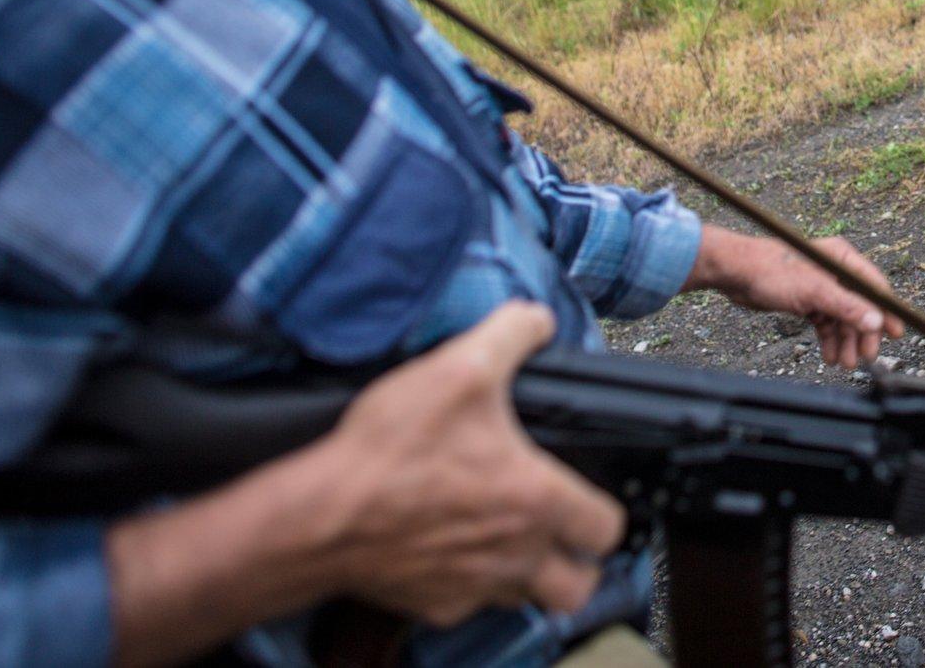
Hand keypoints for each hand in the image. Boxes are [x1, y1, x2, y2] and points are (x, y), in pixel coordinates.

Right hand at [311, 302, 624, 624]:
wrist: (317, 513)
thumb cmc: (390, 449)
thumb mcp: (461, 365)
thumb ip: (513, 334)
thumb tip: (538, 320)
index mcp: (536, 500)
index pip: (607, 529)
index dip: (607, 512)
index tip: (590, 495)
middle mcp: (514, 554)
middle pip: (579, 585)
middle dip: (579, 563)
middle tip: (561, 533)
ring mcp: (474, 587)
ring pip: (525, 598)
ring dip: (525, 573)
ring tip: (506, 536)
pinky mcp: (431, 606)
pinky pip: (469, 606)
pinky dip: (469, 584)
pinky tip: (451, 548)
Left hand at [688, 229, 906, 368]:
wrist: (734, 273)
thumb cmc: (770, 270)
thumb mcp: (814, 290)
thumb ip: (847, 306)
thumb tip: (875, 321)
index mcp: (842, 259)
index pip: (874, 287)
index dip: (886, 311)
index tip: (896, 333)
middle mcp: (835, 271)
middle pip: (860, 306)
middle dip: (862, 333)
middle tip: (865, 357)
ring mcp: (821, 286)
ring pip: (842, 318)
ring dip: (844, 341)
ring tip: (844, 362)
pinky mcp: (807, 300)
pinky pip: (825, 322)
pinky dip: (828, 339)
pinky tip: (829, 355)